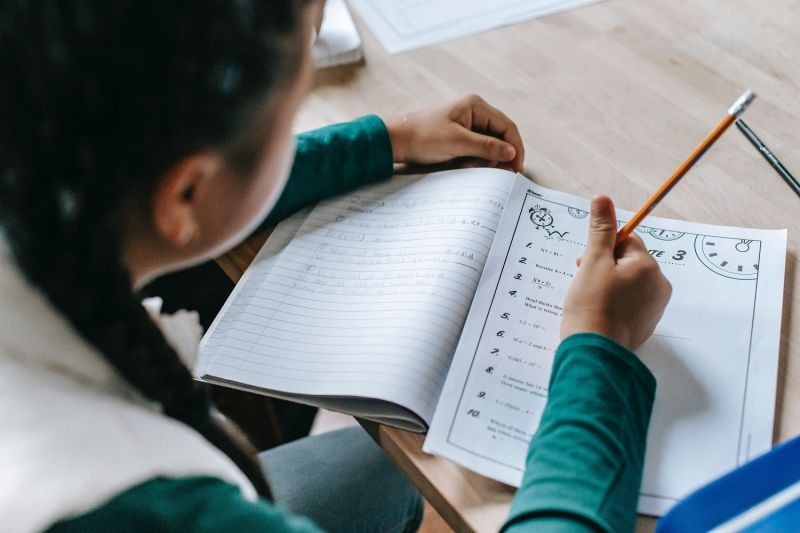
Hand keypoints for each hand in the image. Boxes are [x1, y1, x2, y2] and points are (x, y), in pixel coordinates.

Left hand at [384, 94, 524, 171]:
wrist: (395, 140)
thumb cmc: (422, 136)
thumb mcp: (458, 142)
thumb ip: (487, 147)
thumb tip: (511, 153)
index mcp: (476, 106)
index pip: (507, 127)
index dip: (515, 148)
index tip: (516, 168)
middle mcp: (473, 112)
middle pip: (499, 136)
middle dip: (497, 156)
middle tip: (496, 173)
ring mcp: (465, 124)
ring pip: (487, 145)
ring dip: (483, 159)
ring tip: (467, 166)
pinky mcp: (457, 136)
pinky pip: (474, 150)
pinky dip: (473, 160)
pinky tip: (462, 165)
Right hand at [560, 196, 671, 350]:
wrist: (594, 352)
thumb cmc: (591, 305)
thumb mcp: (592, 262)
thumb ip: (600, 230)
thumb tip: (602, 199)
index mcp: (648, 266)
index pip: (626, 240)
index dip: (602, 248)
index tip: (584, 262)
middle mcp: (659, 284)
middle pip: (628, 261)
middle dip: (605, 267)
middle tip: (583, 282)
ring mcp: (655, 307)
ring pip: (629, 282)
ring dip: (609, 284)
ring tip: (590, 299)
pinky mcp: (647, 324)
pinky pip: (631, 302)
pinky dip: (615, 303)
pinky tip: (599, 312)